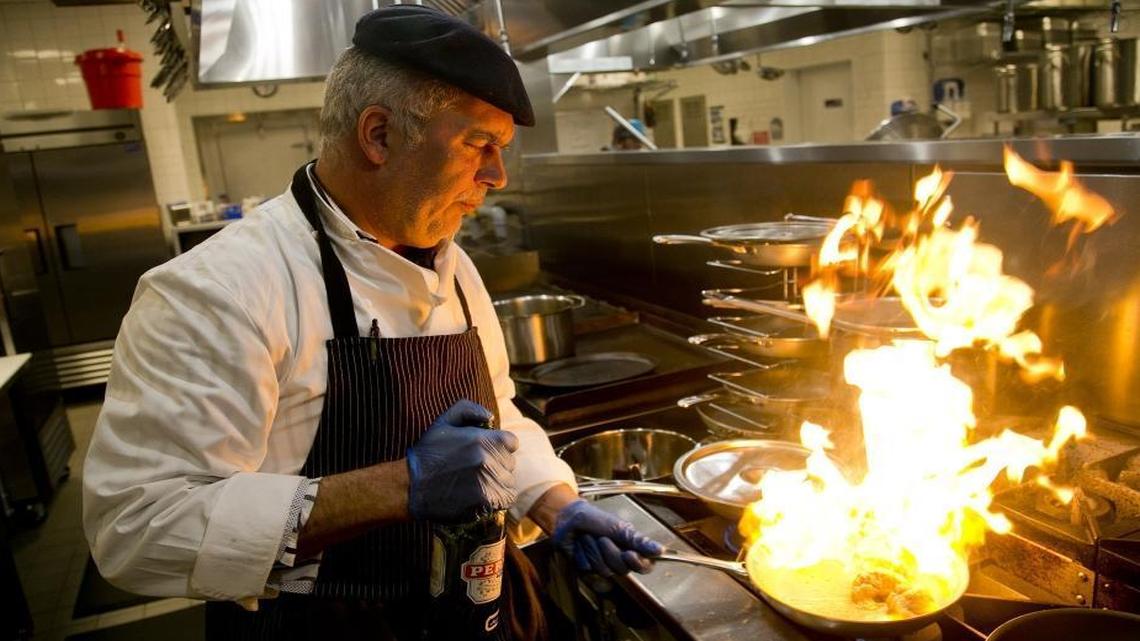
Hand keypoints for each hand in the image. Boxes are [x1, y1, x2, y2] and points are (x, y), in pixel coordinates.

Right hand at [406, 400, 518, 522]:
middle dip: (498, 466)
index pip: (511, 442)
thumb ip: (468, 409)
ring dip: (498, 483)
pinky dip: (497, 499)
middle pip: (510, 463)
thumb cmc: (428, 453)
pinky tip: (482, 497)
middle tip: (478, 470)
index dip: (500, 448)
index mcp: (484, 439)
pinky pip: (505, 499)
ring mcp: (488, 482)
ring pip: (509, 482)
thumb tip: (490, 416)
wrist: (411, 486)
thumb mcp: (443, 422)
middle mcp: (489, 459)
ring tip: (478, 484)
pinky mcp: (485, 502)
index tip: (487, 453)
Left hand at [552, 499, 662, 576]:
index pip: (644, 566)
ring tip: (589, 538)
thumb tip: (660, 550)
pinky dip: (583, 555)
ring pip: (604, 570)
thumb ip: (639, 541)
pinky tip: (580, 547)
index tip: (629, 554)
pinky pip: (588, 569)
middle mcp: (619, 559)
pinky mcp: (587, 569)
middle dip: (610, 551)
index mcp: (630, 548)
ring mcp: (603, 565)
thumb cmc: (594, 518)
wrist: (569, 518)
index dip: (638, 564)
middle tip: (602, 538)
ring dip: (594, 551)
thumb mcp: (619, 527)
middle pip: (622, 569)